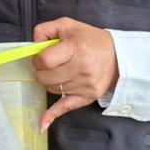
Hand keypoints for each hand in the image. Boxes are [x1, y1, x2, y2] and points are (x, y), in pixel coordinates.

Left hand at [31, 17, 119, 131]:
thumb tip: (33, 46)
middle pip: (45, 77)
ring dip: (50, 82)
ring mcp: (85, 85)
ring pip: (51, 89)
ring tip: (60, 72)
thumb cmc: (89, 40)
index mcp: (75, 48)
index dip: (38, 59)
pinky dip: (51, 116)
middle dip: (42, 71)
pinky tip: (42, 124)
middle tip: (50, 65)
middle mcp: (81, 68)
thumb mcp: (67, 25)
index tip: (42, 56)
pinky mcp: (87, 97)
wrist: (117, 56)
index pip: (44, 60)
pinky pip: (65, 108)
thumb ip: (45, 30)